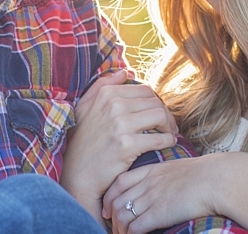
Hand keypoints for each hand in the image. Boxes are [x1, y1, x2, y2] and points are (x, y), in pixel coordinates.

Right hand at [61, 70, 177, 218]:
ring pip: (159, 116)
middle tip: (168, 126)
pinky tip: (167, 144)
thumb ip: (102, 86)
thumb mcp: (84, 109)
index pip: (145, 90)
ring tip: (169, 134)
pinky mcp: (127, 145)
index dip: (156, 101)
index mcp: (106, 94)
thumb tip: (125, 71)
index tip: (158, 114)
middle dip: (165, 114)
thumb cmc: (82, 143)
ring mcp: (120, 125)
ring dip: (169, 126)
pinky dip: (168, 141)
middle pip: (155, 102)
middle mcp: (113, 105)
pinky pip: (159, 138)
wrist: (77, 176)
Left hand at [103, 155, 226, 233]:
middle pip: (117, 200)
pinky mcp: (158, 214)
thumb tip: (167, 188)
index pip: (120, 182)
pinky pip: (134, 227)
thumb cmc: (206, 176)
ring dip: (119, 230)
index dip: (109, 197)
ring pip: (121, 215)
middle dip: (111, 217)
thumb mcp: (180, 170)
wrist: (217, 180)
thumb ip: (167, 177)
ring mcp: (151, 198)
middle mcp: (147, 184)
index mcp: (152, 170)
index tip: (107, 208)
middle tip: (113, 227)